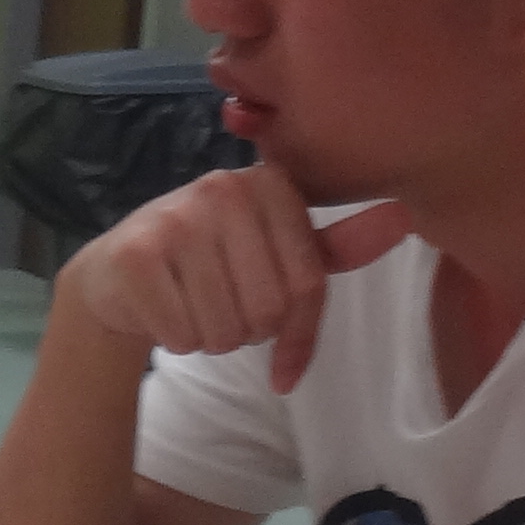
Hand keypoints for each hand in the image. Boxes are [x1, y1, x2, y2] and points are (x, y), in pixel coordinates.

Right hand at [67, 152, 413, 394]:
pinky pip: (184, 334)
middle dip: (247, 332)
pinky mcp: (137, 253)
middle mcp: (225, 187)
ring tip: (193, 308)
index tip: (275, 337)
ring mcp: (177, 216)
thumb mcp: (279, 251)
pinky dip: (177, 341)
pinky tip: (163, 311)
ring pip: (226, 328)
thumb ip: (340, 244)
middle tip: (221, 309)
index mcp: (271, 184)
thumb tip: (406, 219)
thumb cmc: (211, 264)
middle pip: (268, 309)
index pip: (308, 285)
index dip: (296, 330)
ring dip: (211, 338)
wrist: (117, 274)